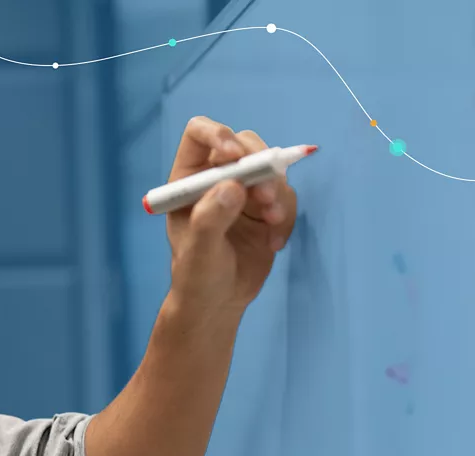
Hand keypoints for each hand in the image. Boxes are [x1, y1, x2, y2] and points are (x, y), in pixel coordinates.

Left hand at [163, 116, 297, 314]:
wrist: (218, 302)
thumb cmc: (197, 276)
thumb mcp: (199, 251)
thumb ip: (210, 219)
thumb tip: (231, 186)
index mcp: (188, 178)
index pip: (200, 133)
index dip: (218, 134)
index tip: (234, 154)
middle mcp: (216, 177)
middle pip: (245, 143)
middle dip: (260, 166)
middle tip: (265, 197)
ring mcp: (244, 191)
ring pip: (271, 168)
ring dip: (277, 193)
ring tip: (272, 224)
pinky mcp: (266, 208)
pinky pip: (286, 196)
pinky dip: (286, 217)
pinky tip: (273, 243)